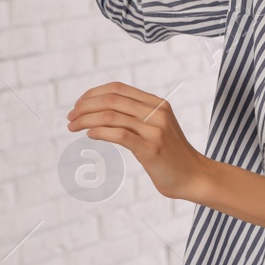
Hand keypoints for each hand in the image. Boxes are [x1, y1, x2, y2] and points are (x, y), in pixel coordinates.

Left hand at [67, 81, 211, 200]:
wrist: (194, 176)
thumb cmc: (172, 154)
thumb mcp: (158, 128)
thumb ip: (138, 117)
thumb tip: (104, 112)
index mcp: (158, 104)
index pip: (119, 88)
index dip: (94, 93)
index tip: (79, 104)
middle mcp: (157, 113)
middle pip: (111, 100)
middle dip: (85, 106)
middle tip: (70, 117)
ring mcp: (155, 130)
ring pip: (111, 116)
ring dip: (86, 120)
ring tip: (72, 127)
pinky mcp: (151, 148)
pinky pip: (119, 135)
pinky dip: (100, 132)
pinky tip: (90, 135)